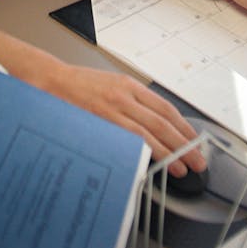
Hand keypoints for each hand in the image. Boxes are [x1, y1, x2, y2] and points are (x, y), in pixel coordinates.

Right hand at [0, 1, 205, 177]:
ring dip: (171, 151)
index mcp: (129, 86)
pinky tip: (156, 162)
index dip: (183, 127)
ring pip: (151, 132)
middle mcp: (126, 95)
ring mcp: (114, 107)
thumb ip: (127, 104)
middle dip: (185, 143)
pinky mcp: (101, 119)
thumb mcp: (107, 87)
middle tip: (199, 161)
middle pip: (164, 122)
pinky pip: (129, 138)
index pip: (165, 109)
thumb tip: (148, 127)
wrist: (47, 79)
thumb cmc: (75, 86)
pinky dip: (146, 150)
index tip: (195, 141)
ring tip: (184, 167)